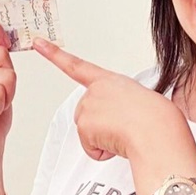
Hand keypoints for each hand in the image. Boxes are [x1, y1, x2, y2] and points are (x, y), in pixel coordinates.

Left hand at [33, 38, 182, 161]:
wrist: (157, 130)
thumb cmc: (157, 119)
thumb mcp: (138, 101)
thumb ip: (119, 105)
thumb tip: (116, 125)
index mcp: (110, 81)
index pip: (77, 66)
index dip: (54, 54)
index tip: (38, 42)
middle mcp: (95, 90)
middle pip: (86, 115)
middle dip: (102, 128)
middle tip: (126, 126)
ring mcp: (87, 106)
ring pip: (89, 134)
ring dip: (105, 140)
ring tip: (126, 132)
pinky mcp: (84, 125)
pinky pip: (91, 149)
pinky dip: (104, 151)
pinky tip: (119, 141)